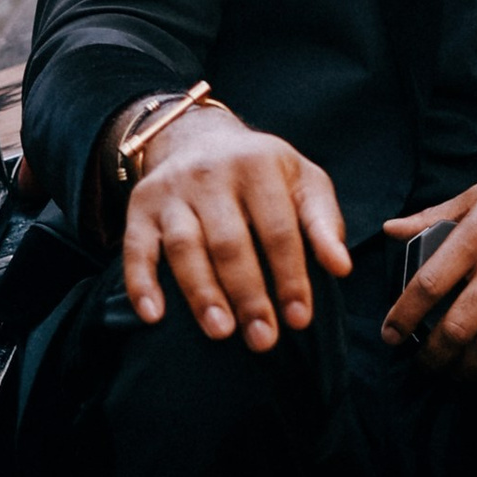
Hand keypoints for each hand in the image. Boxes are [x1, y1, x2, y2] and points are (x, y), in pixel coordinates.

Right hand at [121, 105, 350, 350]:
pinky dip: (141, 281)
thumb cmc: (262, 172)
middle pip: (230, 242)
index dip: (290, 276)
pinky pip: (136, 246)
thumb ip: (323, 222)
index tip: (299, 319)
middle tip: (263, 340)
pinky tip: (154, 315)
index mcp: (259, 165)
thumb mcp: (302, 180)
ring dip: (201, 293)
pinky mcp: (141, 206)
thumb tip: (341, 267)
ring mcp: (173, 190)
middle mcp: (212, 174)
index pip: (279, 229)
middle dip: (248, 294)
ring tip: (221, 331)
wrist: (197, 136)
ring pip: (184, 246)